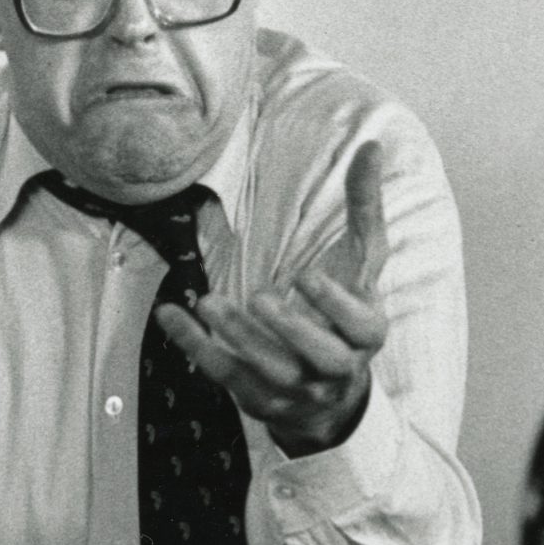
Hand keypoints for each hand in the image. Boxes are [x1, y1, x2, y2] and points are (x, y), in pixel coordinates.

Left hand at [156, 140, 390, 456]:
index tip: (307, 275)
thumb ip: (364, 209)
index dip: (336, 305)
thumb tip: (372, 146)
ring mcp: (299, 389)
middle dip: (291, 330)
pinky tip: (171, 314)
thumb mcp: (361, 263)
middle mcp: (338, 369)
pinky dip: (196, 346)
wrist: (330, 391)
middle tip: (260, 297)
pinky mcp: (260, 398)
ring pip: (272, 372)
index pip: (361, 327)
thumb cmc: (346, 313)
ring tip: (208, 302)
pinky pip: (226, 376)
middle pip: (321, 358)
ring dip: (239, 338)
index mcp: (367, 335)